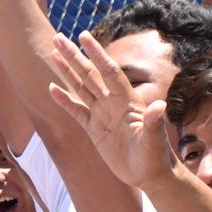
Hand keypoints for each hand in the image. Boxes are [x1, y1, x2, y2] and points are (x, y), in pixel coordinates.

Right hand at [47, 30, 174, 187]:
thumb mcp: (154, 140)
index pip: (109, 71)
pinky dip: (64, 100)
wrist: (149, 174)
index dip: (97, 54)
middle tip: (58, 38)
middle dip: (74, 56)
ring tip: (53, 54)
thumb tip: (159, 106)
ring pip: (81, 88)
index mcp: (127, 100)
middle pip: (90, 74)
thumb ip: (153, 122)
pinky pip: (76, 111)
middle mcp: (113, 102)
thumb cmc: (156, 156)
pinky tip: (52, 88)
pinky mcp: (93, 129)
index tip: (84, 36)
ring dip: (67, 71)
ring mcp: (102, 115)